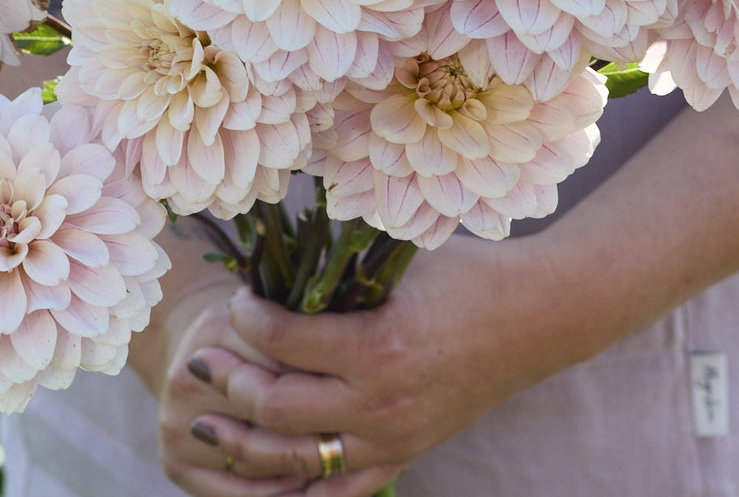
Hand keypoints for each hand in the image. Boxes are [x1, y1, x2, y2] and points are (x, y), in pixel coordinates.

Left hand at [183, 234, 532, 495]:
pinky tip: (260, 478)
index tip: (235, 300)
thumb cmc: (467, 275)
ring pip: (296, 458)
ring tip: (209, 422)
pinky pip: (337, 491)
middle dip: (230, 380)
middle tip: (204, 359)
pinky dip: (294, 489)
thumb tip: (275, 264)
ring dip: (244, 441)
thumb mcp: (400, 263)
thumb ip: (339, 272)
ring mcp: (392, 438)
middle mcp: (380, 403)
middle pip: (277, 405)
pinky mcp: (404, 454)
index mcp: (377, 346)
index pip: (283, 340)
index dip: (246, 318)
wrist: (534, 317)